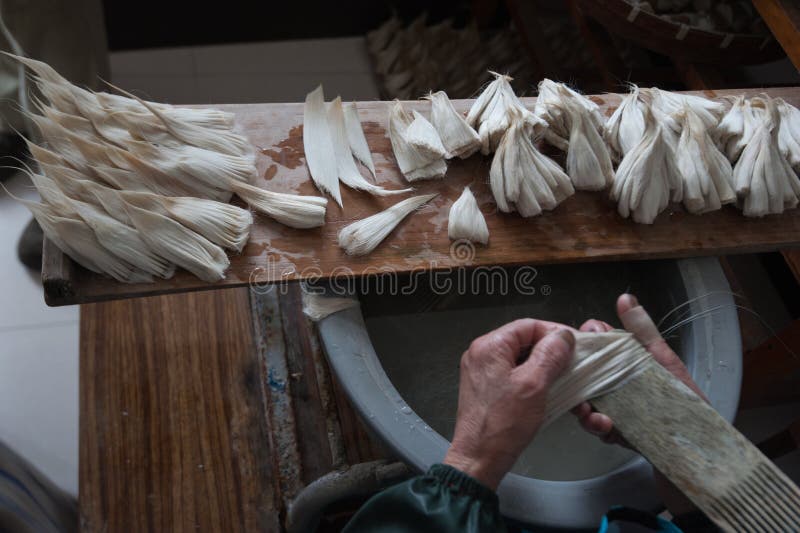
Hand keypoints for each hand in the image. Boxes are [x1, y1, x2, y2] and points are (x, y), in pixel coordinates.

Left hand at [443, 319, 574, 489]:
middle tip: (572, 361)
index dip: (555, 332)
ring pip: (520, 357)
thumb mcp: (534, 385)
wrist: (479, 457)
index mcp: (489, 346)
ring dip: (543, 365)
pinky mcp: (485, 387)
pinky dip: (531, 377)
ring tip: (563, 376)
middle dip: (550, 350)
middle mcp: (481, 354)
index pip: (528, 326)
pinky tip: (546, 389)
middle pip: (523, 340)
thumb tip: (563, 336)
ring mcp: (481, 371)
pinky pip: (512, 373)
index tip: (576, 344)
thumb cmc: (503, 424)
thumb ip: (550, 355)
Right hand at [571, 293, 705, 441]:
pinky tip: (608, 427)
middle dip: (574, 379)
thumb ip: (642, 330)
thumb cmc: (684, 395)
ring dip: (583, 409)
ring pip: (583, 403)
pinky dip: (598, 428)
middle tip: (578, 383)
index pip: (593, 344)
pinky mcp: (615, 431)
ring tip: (593, 414)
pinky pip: (597, 428)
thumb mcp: (662, 358)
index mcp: (622, 361)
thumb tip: (625, 298)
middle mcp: (612, 382)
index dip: (584, 341)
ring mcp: (612, 407)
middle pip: (580, 375)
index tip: (587, 343)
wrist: (700, 440)